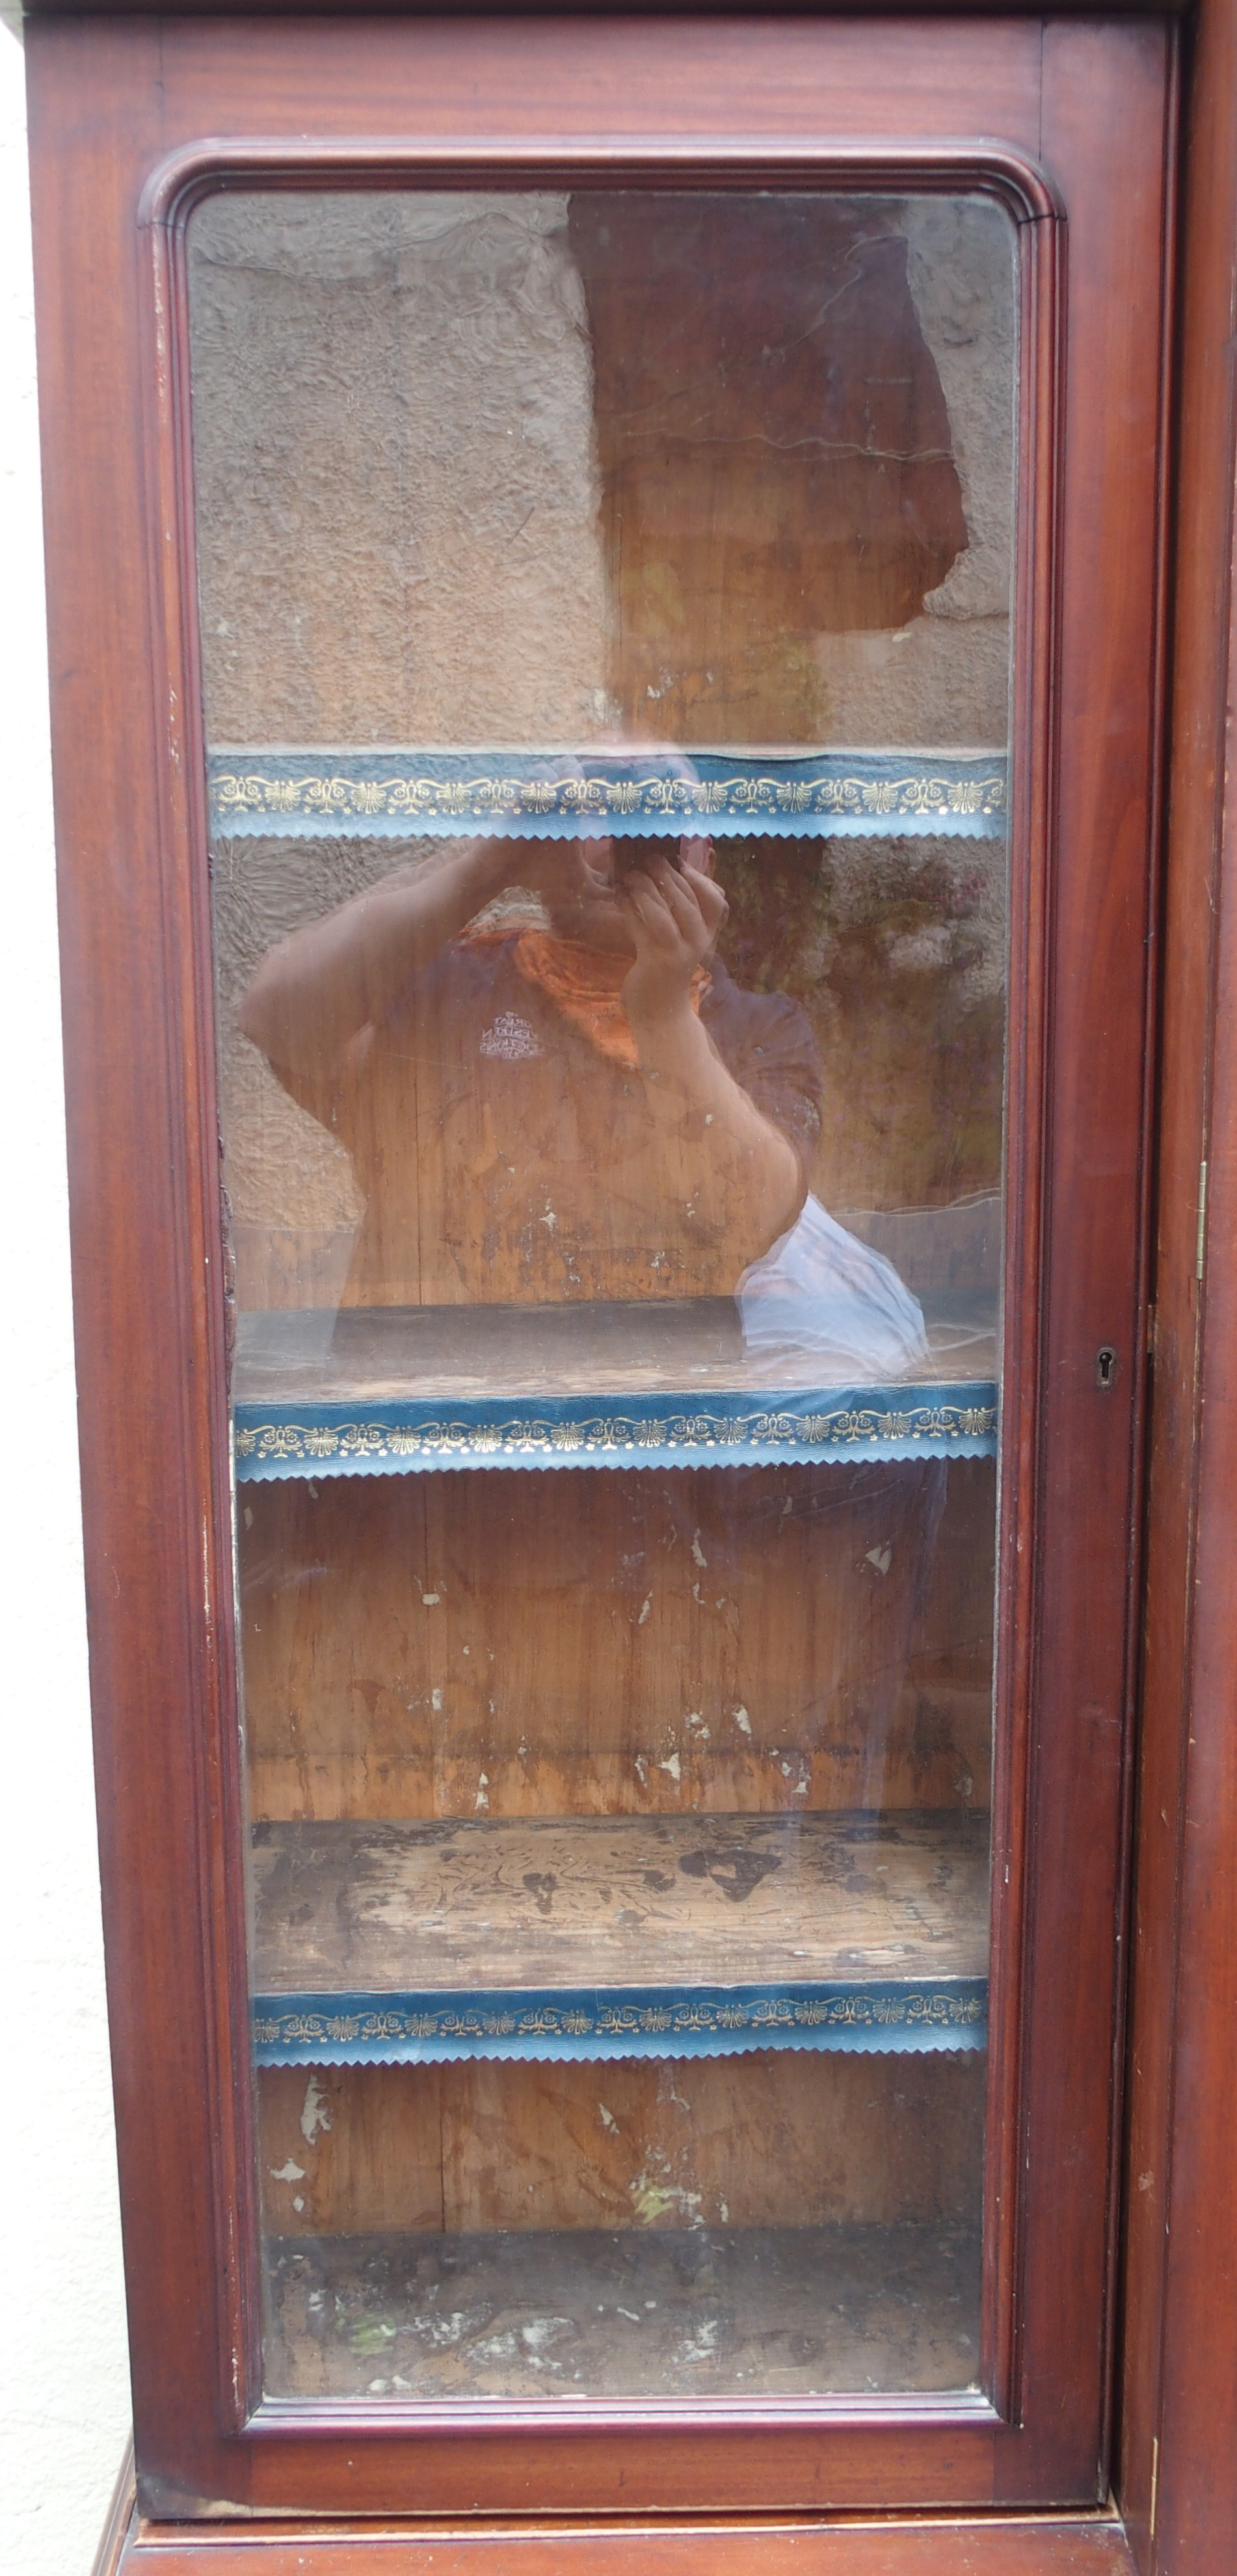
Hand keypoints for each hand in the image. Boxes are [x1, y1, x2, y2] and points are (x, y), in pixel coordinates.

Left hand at [619, 841, 727, 1032]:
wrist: (661, 1013)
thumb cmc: (669, 971)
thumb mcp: (683, 943)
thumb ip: (682, 914)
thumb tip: (671, 873)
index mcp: (708, 936)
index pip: (716, 901)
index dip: (699, 878)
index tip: (679, 861)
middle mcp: (697, 944)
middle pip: (686, 901)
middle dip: (666, 876)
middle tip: (648, 860)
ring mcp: (676, 954)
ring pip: (663, 913)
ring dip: (645, 889)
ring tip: (630, 875)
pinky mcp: (654, 962)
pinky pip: (640, 928)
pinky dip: (628, 908)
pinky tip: (619, 895)